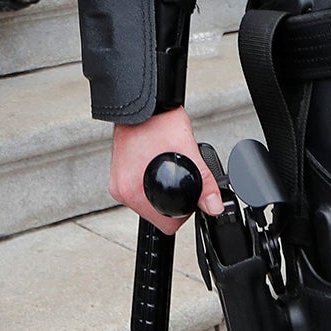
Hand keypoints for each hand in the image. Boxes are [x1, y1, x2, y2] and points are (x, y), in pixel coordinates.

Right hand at [110, 110, 223, 233]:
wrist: (142, 106)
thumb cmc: (159, 122)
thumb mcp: (190, 152)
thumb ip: (205, 184)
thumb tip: (213, 206)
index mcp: (133, 190)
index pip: (165, 224)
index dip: (182, 212)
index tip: (186, 194)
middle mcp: (122, 189)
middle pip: (156, 216)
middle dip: (171, 202)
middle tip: (176, 175)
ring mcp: (118, 183)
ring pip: (147, 205)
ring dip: (159, 194)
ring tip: (164, 168)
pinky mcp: (117, 176)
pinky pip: (138, 192)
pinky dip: (149, 185)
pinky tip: (154, 166)